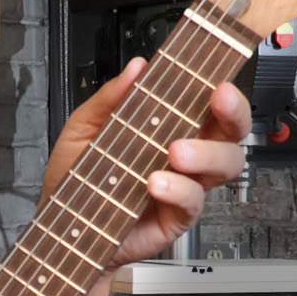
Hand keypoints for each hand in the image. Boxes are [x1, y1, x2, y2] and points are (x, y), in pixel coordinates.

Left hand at [42, 56, 249, 269]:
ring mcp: (184, 185)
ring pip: (225, 165)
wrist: (62, 226)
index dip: (221, 87)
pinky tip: (156, 184)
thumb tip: (136, 69)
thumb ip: (108, 100)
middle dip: (234, 112)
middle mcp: (184, 154)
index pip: (207, 102)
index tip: (218, 73)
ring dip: (207, 153)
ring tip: (176, 152)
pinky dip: (178, 190)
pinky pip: (193, 201)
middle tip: (219, 100)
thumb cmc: (76, 178)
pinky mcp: (176, 217)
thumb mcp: (82, 130)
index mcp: (168, 127)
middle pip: (231, 131)